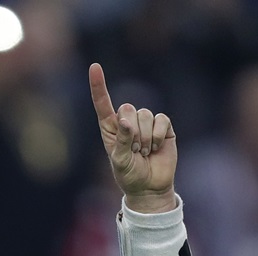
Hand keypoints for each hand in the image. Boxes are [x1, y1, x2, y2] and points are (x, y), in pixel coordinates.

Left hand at [89, 63, 176, 212]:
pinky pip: (161, 120)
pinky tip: (156, 148)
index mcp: (110, 127)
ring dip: (144, 138)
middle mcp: (127, 121)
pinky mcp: (163, 127)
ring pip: (145, 114)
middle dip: (131, 132)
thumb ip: (122, 141)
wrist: (150, 187)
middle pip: (128, 108)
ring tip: (144, 152)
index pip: (103, 103)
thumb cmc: (129, 175)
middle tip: (134, 151)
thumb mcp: (120, 161)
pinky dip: (158, 135)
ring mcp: (146, 123)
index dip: (99, 85)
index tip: (94, 67)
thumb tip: (126, 122)